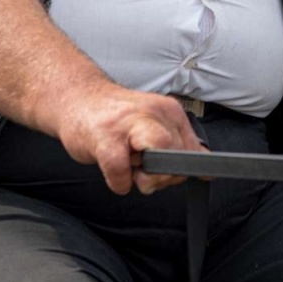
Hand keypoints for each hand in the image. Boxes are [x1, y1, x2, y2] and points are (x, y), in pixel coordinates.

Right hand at [54, 83, 206, 195]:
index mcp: (167, 110)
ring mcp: (128, 124)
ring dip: (145, 178)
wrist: (77, 98)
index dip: (182, 170)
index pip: (193, 149)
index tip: (170, 174)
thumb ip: (178, 145)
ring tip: (130, 167)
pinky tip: (115, 173)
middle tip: (147, 174)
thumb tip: (205, 169)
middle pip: (179, 153)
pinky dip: (119, 183)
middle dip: (166, 176)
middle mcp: (151, 113)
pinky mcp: (105, 138)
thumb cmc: (114, 117)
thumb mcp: (153, 125)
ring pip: (158, 157)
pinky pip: (121, 173)